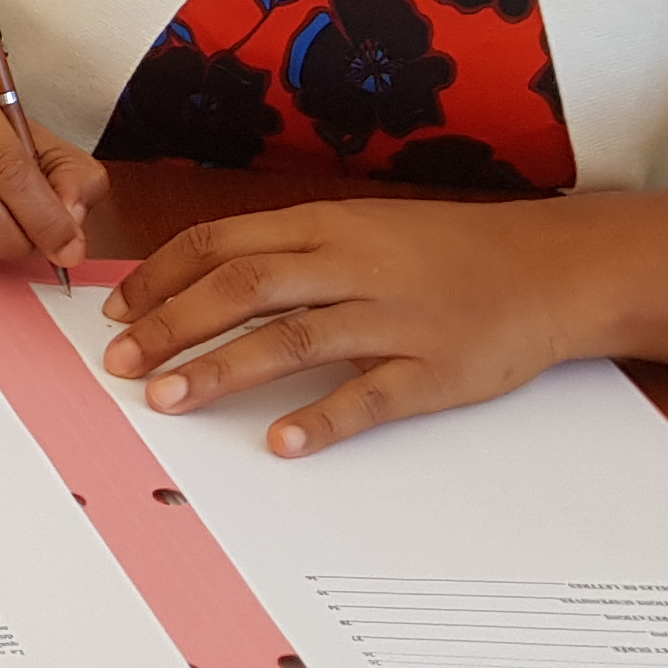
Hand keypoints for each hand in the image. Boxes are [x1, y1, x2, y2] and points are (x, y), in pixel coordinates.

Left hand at [103, 196, 611, 453]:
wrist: (550, 267)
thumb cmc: (443, 251)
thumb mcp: (359, 228)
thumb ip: (286, 251)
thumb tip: (195, 280)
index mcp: (326, 225)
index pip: (222, 243)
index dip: (161, 277)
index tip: (117, 312)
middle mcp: (353, 265)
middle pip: (244, 286)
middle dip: (171, 325)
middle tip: (120, 363)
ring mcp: (394, 318)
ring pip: (294, 338)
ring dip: (222, 369)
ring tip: (169, 400)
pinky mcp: (435, 369)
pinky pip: (370, 396)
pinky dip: (322, 419)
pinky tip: (281, 442)